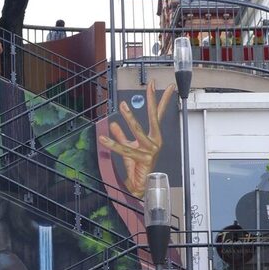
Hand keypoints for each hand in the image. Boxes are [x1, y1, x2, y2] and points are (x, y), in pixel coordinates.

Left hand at [98, 79, 175, 197]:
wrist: (138, 183)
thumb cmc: (136, 165)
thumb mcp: (127, 147)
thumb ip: (122, 135)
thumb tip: (114, 124)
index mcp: (153, 136)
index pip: (158, 115)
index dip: (161, 100)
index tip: (165, 86)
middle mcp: (155, 141)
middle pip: (154, 117)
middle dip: (153, 100)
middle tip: (151, 86)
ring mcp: (151, 149)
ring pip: (138, 130)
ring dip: (130, 117)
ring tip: (123, 105)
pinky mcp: (143, 158)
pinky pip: (124, 148)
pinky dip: (113, 143)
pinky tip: (103, 138)